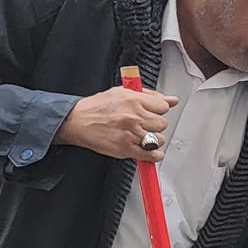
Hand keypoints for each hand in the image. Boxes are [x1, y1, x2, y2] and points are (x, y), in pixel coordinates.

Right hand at [57, 86, 178, 160]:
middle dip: (155, 125)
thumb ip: (150, 95)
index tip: (152, 112)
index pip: (163, 107)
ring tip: (142, 136)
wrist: (76, 121)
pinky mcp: (126, 149)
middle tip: (144, 124)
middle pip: (162, 123)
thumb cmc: (97, 107)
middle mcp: (134, 117)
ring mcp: (130, 134)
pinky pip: (151, 155)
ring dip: (153, 139)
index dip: (158, 110)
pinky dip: (154, 155)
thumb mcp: (123, 92)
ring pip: (159, 139)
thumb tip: (172, 100)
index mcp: (134, 101)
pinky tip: (148, 150)